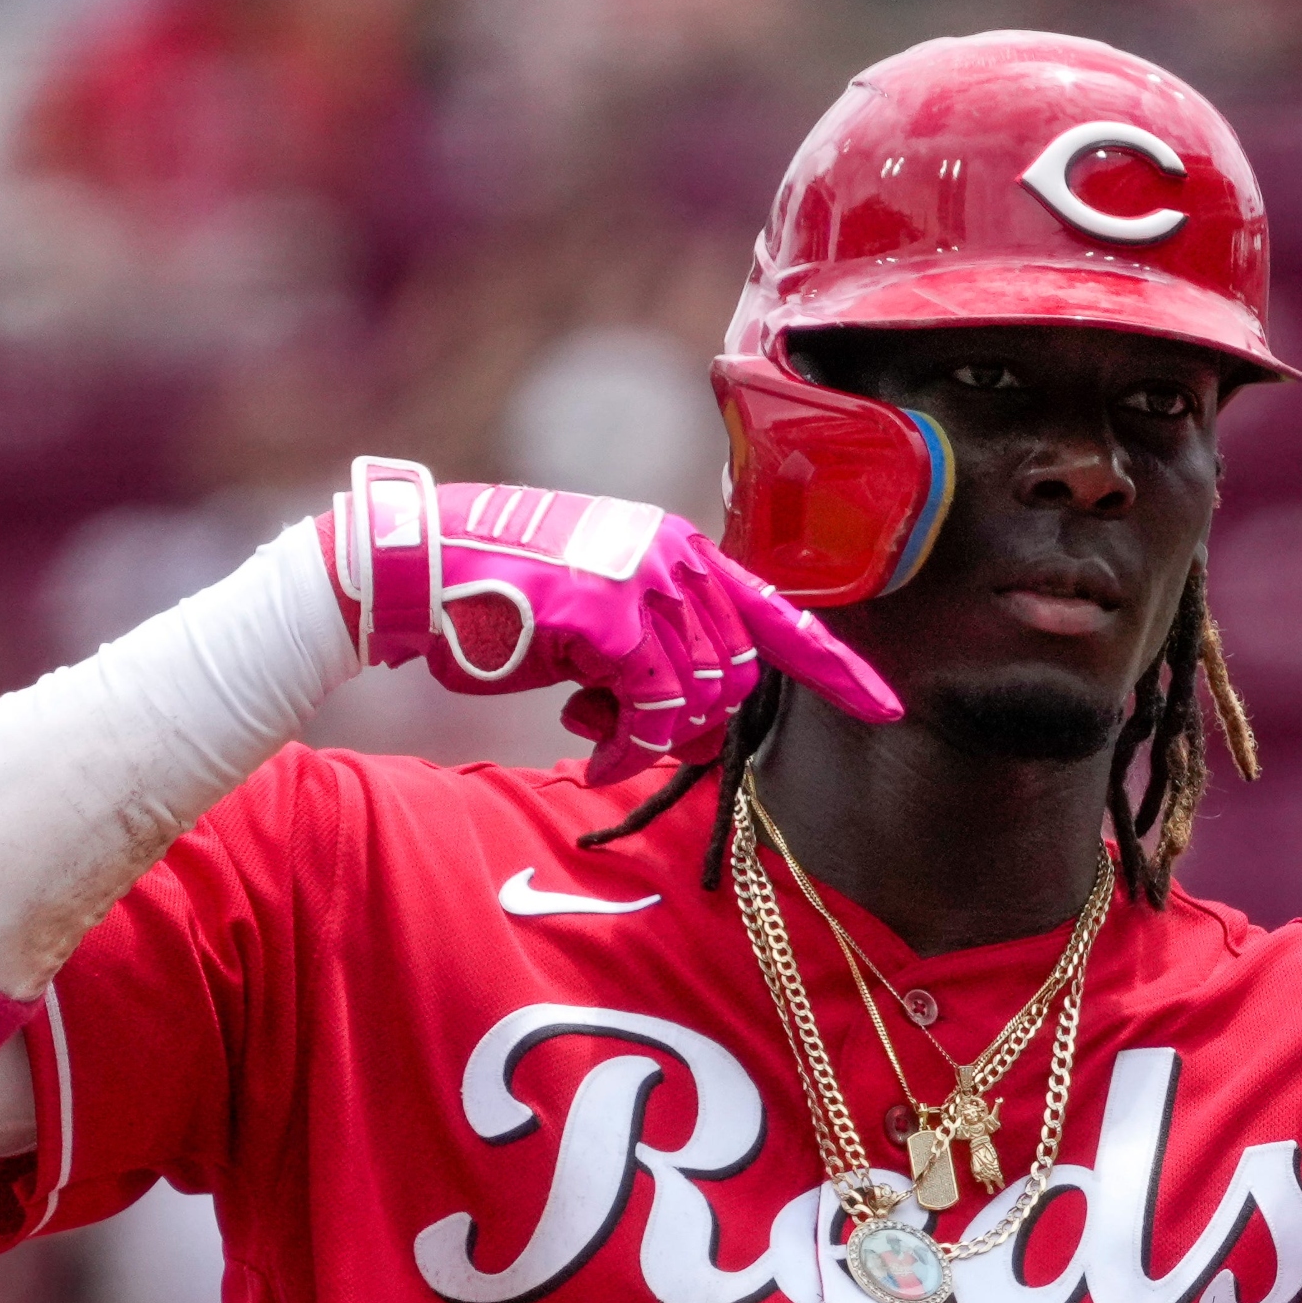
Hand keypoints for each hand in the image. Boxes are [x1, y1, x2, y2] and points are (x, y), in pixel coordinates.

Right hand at [327, 459, 900, 784]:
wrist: (415, 572)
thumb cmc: (499, 603)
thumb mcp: (596, 617)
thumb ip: (655, 651)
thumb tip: (693, 724)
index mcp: (680, 553)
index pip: (779, 612)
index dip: (836, 667)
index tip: (886, 707)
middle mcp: (676, 558)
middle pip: (738, 676)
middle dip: (693, 723)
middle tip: (624, 729)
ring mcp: (645, 582)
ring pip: (703, 697)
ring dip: (655, 737)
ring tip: (593, 725)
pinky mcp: (608, 617)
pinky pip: (653, 712)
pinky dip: (629, 747)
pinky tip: (590, 749)